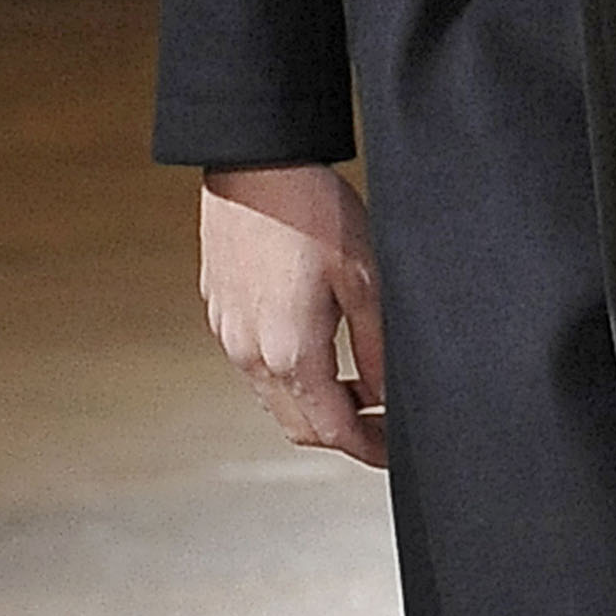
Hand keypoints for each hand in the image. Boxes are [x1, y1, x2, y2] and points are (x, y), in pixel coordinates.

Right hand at [198, 163, 386, 466]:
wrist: (256, 163)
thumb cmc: (314, 211)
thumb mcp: (365, 280)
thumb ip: (379, 349)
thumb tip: (390, 397)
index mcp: (289, 351)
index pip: (333, 430)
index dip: (369, 449)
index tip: (395, 452)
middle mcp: (250, 353)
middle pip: (299, 427)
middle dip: (343, 435)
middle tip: (383, 425)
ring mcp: (229, 335)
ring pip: (275, 400)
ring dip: (316, 406)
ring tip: (359, 387)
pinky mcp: (220, 314)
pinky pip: (256, 369)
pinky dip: (291, 378)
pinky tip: (321, 350)